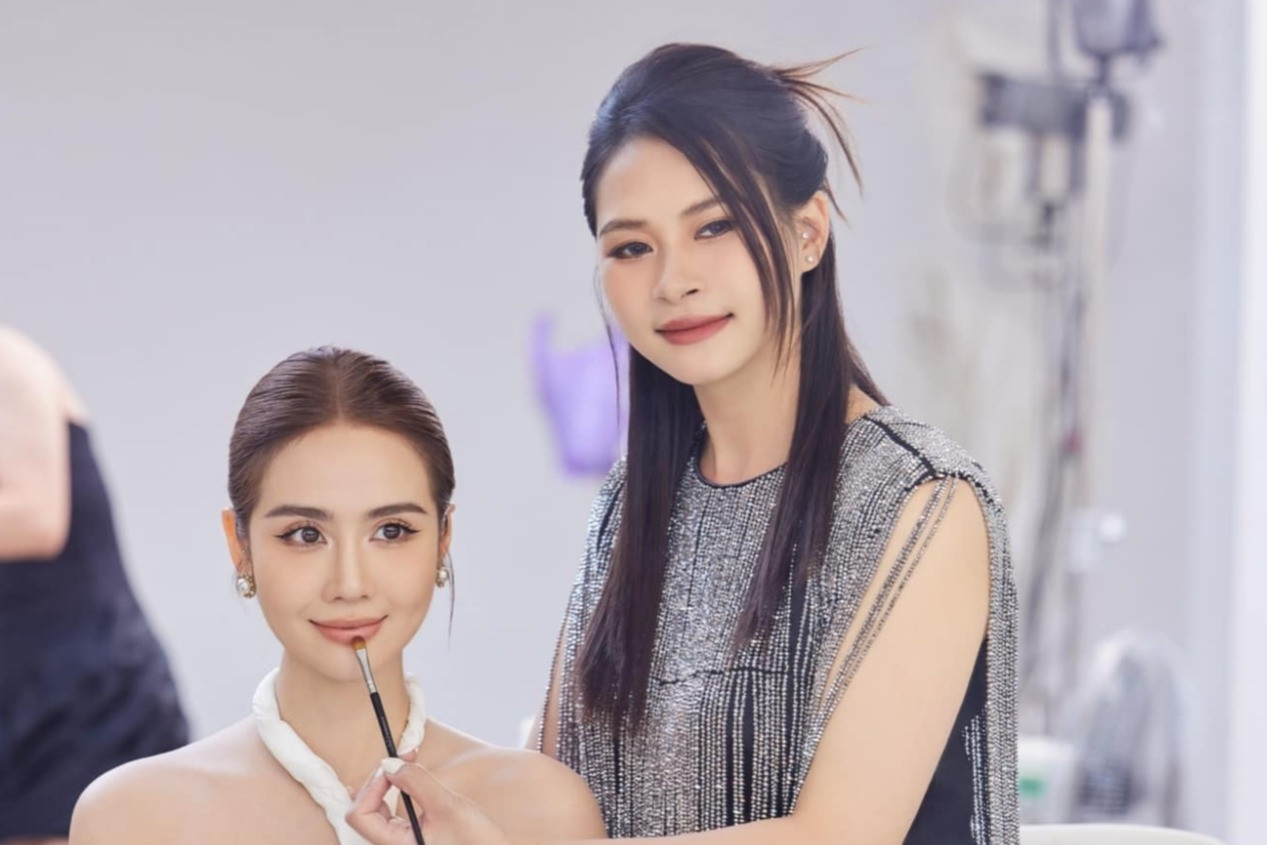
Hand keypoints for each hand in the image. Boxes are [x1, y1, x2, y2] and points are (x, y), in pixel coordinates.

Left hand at [346, 757, 516, 844]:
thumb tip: (389, 763)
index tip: (395, 767)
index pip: (360, 815)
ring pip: (374, 807)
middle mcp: (392, 844)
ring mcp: (399, 840)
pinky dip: (394, 788)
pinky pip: (388, 809)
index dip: (372, 786)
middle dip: (380, 778)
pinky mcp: (408, 834)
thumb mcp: (448, 807)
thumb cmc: (475, 840)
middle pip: (364, 808)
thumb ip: (417, 783)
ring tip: (407, 761)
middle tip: (405, 755)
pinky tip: (406, 776)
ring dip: (387, 781)